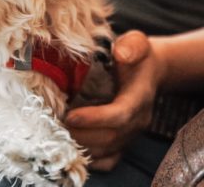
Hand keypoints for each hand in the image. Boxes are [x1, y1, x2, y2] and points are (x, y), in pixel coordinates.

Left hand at [65, 30, 165, 170]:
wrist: (149, 71)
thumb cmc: (136, 55)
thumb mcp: (137, 43)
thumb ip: (131, 46)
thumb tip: (120, 53)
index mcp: (139, 97)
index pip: (119, 116)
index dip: (95, 119)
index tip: (70, 116)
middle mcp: (136, 121)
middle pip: (110, 138)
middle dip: (81, 135)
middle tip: (53, 126)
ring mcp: (130, 134)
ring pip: (106, 151)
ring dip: (81, 146)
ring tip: (56, 134)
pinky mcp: (122, 141)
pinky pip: (108, 160)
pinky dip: (90, 158)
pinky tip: (70, 145)